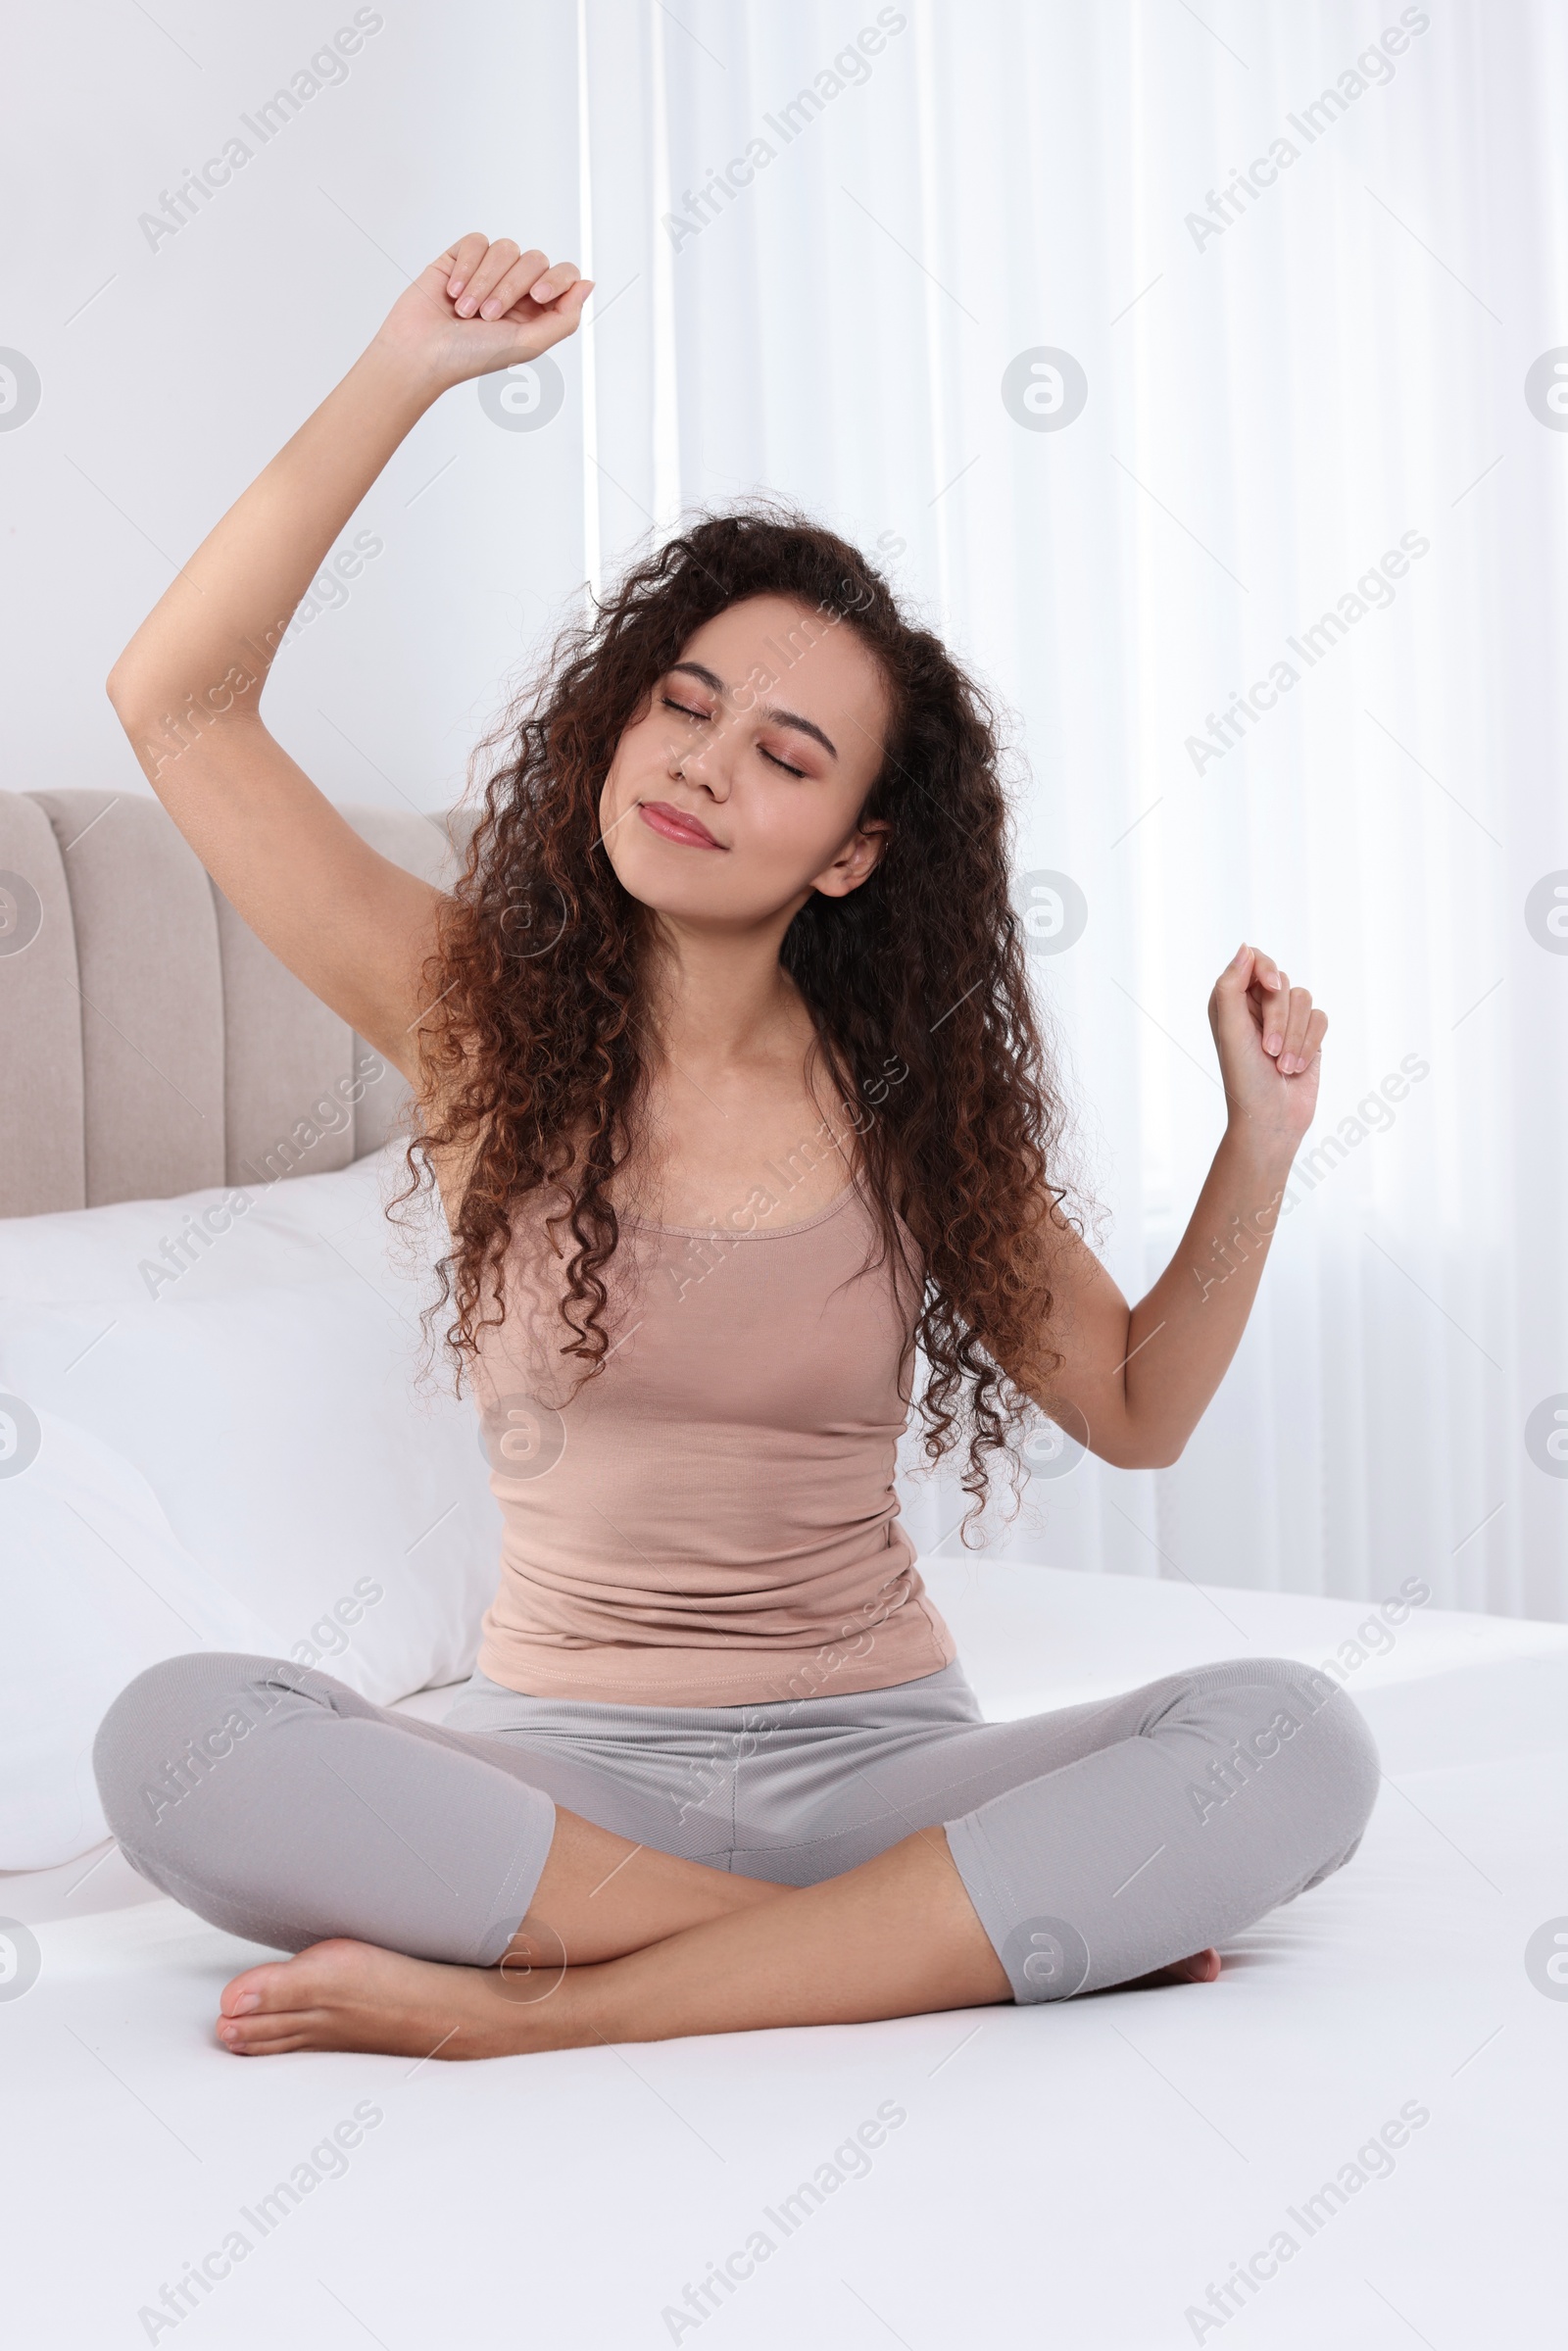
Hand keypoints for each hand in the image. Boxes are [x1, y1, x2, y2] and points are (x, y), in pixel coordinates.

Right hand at [372, 234, 591, 393]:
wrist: (421, 352)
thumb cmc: (470, 357)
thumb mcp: (528, 345)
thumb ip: (565, 318)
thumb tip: (587, 284)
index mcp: (536, 311)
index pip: (563, 275)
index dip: (556, 280)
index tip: (538, 297)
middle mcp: (515, 288)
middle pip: (534, 259)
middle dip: (510, 287)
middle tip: (488, 316)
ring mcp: (488, 271)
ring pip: (505, 248)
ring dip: (484, 281)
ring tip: (466, 310)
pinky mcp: (461, 257)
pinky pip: (477, 242)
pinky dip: (466, 266)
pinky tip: (453, 291)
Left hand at [1207, 942, 1327, 1148]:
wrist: (1271, 1119)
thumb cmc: (1244, 1079)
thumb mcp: (1231, 1031)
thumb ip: (1231, 987)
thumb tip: (1245, 947)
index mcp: (1230, 1001)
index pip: (1253, 960)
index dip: (1265, 969)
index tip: (1271, 987)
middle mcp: (1256, 1006)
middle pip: (1282, 981)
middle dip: (1279, 1018)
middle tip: (1269, 1051)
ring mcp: (1285, 1019)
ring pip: (1304, 999)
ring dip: (1295, 1036)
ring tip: (1282, 1065)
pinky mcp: (1308, 1034)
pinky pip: (1320, 1018)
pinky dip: (1310, 1044)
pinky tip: (1297, 1068)